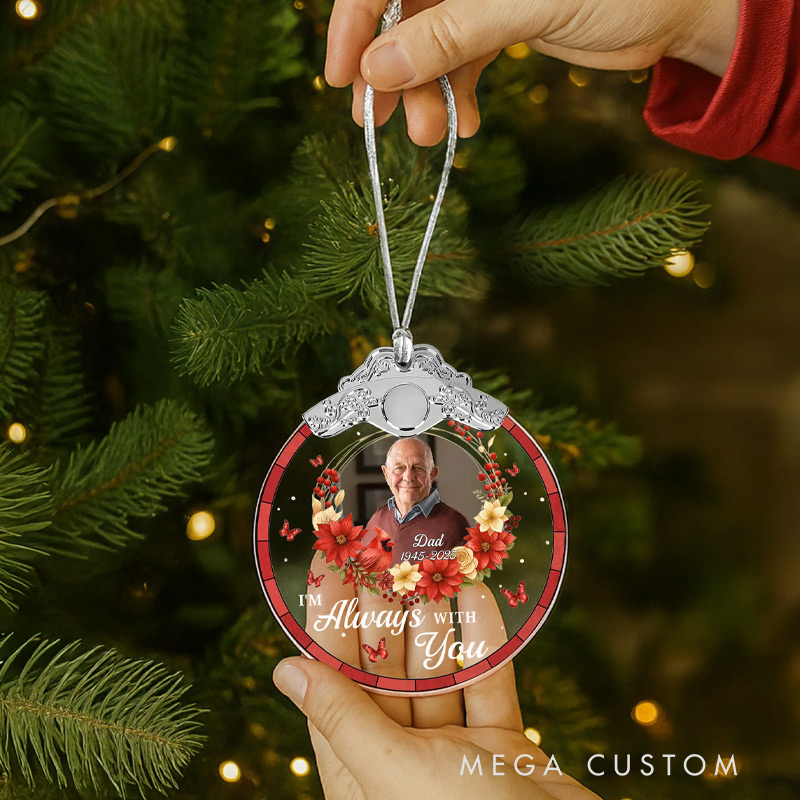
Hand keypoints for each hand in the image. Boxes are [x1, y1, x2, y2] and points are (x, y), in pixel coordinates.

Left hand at [273, 559, 601, 798]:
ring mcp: (452, 750)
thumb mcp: (395, 772)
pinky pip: (488, 682)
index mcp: (359, 769)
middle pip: (386, 668)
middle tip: (388, 547)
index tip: (333, 566)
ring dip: (437, 616)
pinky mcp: (499, 744)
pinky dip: (485, 642)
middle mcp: (400, 756)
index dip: (330, 621)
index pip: (332, 680)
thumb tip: (284, 671)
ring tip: (433, 558)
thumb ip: (345, 718)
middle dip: (387, 608)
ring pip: (437, 670)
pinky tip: (478, 596)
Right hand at [325, 0, 737, 144]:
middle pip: (401, 13)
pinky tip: (465, 126)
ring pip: (428, 44)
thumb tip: (376, 69)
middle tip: (386, 125)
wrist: (684, 5)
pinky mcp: (500, 21)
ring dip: (426, 94)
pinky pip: (460, 60)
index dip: (354, 22)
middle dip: (394, 71)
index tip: (342, 76)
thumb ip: (449, 33)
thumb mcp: (527, 4)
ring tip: (435, 136)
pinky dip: (457, 95)